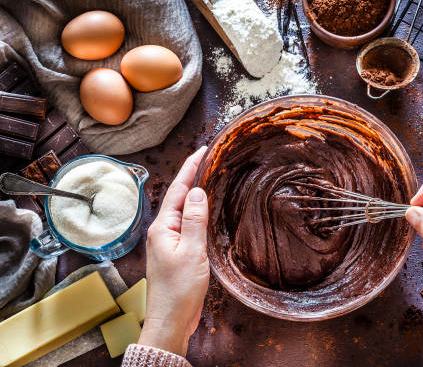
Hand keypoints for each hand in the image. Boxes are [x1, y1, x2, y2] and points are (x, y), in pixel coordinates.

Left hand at [138, 147, 208, 355]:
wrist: (170, 321)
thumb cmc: (179, 291)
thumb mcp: (191, 252)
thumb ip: (194, 220)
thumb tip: (196, 191)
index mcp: (162, 227)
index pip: (178, 189)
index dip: (191, 167)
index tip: (203, 150)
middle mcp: (162, 231)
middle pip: (178, 195)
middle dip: (192, 175)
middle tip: (210, 158)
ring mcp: (168, 242)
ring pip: (183, 209)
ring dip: (194, 192)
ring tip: (209, 176)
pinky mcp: (176, 252)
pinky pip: (187, 223)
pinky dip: (197, 211)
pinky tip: (205, 210)